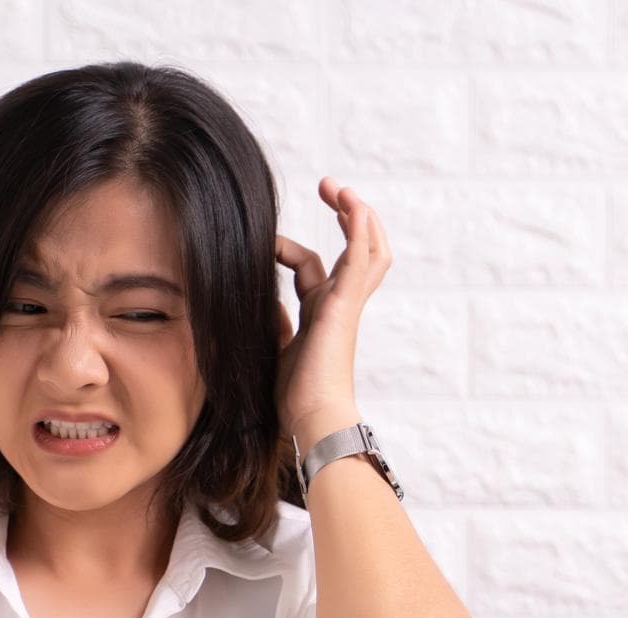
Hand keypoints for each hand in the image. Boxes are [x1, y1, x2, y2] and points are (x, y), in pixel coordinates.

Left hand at [274, 176, 390, 453]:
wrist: (311, 418)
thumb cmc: (292, 399)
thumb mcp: (272, 351)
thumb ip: (270, 326)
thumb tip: (258, 305)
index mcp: (321, 317)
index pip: (314, 269)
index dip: (288, 249)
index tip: (264, 241)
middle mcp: (339, 306)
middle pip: (358, 252)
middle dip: (346, 217)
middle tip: (330, 189)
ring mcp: (347, 304)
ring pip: (369, 250)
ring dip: (357, 214)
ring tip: (337, 188)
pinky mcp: (346, 304)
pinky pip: (361, 258)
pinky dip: (360, 229)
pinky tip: (352, 204)